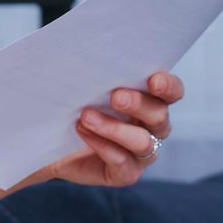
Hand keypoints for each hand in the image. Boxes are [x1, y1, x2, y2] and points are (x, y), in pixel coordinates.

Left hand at [39, 71, 184, 186]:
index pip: (172, 92)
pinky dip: (102, 145)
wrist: (50, 139)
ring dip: (114, 127)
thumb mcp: (83, 85)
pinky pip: (122, 162)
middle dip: (138, 104)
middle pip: (159, 116)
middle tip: (115, 95)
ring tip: (86, 116)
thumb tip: (88, 48)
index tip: (153, 79)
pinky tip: (82, 132)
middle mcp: (152, 128)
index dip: (168, 86)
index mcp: (150, 101)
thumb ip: (95, 71)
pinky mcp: (125, 173)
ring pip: (141, 142)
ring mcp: (141, 154)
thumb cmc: (71, 104)